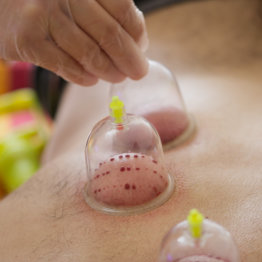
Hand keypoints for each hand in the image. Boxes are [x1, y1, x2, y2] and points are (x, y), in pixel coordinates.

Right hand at [0, 0, 148, 84]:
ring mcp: (43, 16)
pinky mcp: (28, 41)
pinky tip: (91, 80)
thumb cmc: (49, 3)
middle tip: (138, 73)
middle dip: (130, 60)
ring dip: (109, 71)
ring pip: (90, 54)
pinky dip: (83, 77)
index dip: (137, 36)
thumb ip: (108, 13)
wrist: (2, 4)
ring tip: (117, 77)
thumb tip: (138, 43)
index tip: (141, 50)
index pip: (123, 11)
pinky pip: (66, 66)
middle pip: (110, 35)